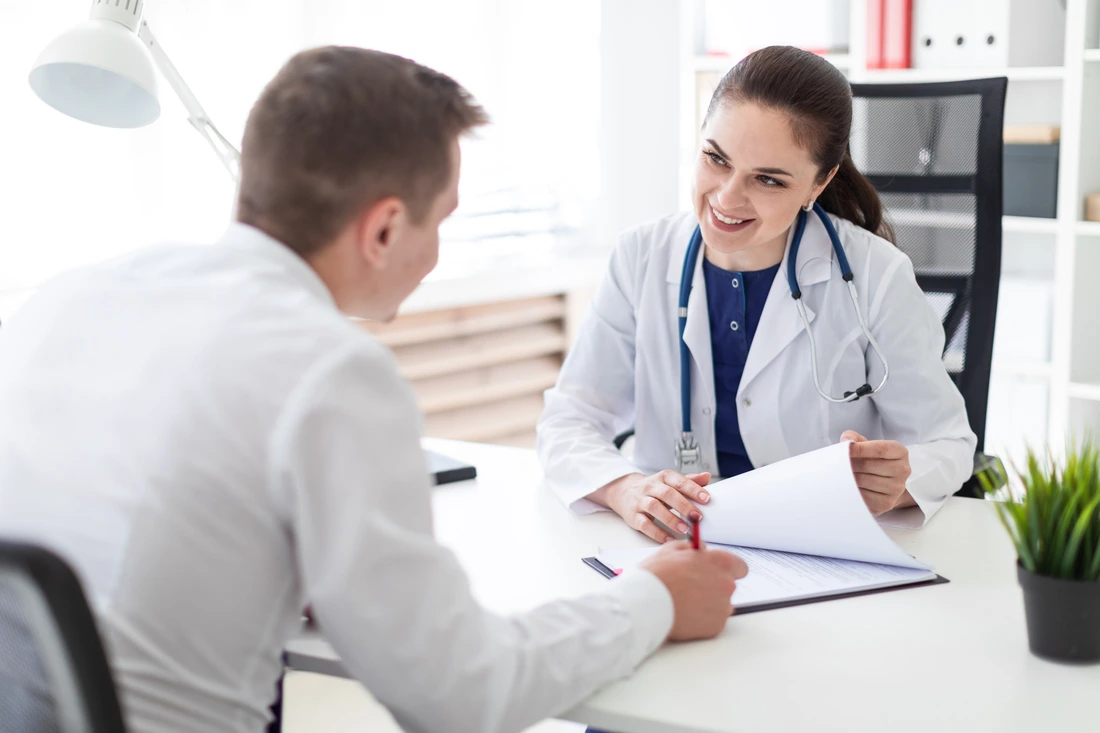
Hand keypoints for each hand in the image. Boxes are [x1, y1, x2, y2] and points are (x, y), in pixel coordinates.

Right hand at [591, 470, 711, 542]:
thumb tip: (707, 476)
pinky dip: (657, 533)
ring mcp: (640, 501)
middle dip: (683, 505)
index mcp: (663, 478)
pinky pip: (645, 524)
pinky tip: (669, 539)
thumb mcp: (670, 482)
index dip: (693, 489)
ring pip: (654, 508)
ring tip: (684, 529)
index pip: (679, 481)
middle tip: (697, 517)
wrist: (624, 492)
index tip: (706, 499)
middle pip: (667, 494)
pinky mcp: (633, 516)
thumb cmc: (654, 489)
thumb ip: (689, 481)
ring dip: (670, 519)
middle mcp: (650, 487)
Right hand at [640, 540, 748, 640]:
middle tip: (692, 591)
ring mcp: (723, 607)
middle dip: (713, 588)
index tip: (718, 573)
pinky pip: (713, 622)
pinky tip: (684, 616)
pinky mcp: (716, 626)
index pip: (739, 566)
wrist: (645, 605)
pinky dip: (702, 621)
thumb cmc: (655, 577)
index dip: (728, 570)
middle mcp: (726, 583)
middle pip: (727, 586)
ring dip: (708, 605)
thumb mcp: (670, 551)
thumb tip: (700, 550)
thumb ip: (690, 548)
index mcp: (718, 562)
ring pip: (721, 606)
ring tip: (684, 604)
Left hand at [841, 430, 914, 514]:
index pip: (880, 449)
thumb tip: (845, 440)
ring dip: (848, 477)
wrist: (883, 483)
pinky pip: (864, 496)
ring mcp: (897, 488)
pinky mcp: (887, 503)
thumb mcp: (865, 445)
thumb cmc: (871, 460)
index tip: (845, 449)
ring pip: (864, 480)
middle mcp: (903, 470)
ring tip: (842, 474)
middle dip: (850, 463)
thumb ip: (854, 438)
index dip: (860, 449)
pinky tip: (848, 486)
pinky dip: (852, 491)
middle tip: (838, 463)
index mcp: (900, 452)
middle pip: (868, 465)